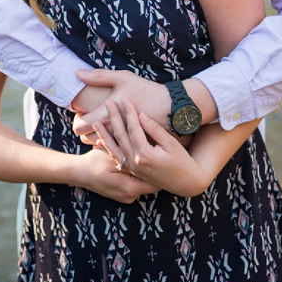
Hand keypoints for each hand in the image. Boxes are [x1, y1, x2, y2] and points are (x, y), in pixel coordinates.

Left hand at [72, 69, 170, 144]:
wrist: (175, 109)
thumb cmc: (149, 91)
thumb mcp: (124, 79)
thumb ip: (100, 76)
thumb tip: (78, 73)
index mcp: (110, 121)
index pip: (81, 126)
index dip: (78, 119)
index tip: (81, 112)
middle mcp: (116, 138)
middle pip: (87, 138)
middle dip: (85, 130)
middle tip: (87, 119)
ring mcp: (127, 148)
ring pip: (101, 146)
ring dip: (97, 138)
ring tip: (98, 126)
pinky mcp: (137, 153)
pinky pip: (117, 153)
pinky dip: (112, 144)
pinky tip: (112, 134)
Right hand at [75, 147, 159, 203]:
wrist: (78, 172)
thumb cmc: (94, 163)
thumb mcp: (115, 157)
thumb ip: (132, 158)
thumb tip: (148, 153)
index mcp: (130, 189)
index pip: (155, 183)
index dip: (160, 170)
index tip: (163, 158)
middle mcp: (131, 197)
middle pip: (149, 183)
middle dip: (152, 170)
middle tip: (156, 155)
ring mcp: (126, 197)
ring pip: (142, 183)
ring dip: (144, 172)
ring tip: (146, 158)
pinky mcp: (123, 194)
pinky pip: (135, 184)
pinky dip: (135, 175)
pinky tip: (134, 164)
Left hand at [94, 98, 210, 197]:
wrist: (186, 182)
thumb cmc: (182, 161)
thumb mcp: (170, 143)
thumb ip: (154, 129)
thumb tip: (141, 115)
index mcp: (145, 155)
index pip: (133, 128)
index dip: (129, 112)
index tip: (125, 99)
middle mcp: (135, 162)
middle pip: (120, 136)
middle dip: (113, 118)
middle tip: (107, 102)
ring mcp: (132, 168)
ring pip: (114, 148)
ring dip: (104, 134)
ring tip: (95, 122)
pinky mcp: (132, 171)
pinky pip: (116, 158)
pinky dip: (108, 148)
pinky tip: (100, 140)